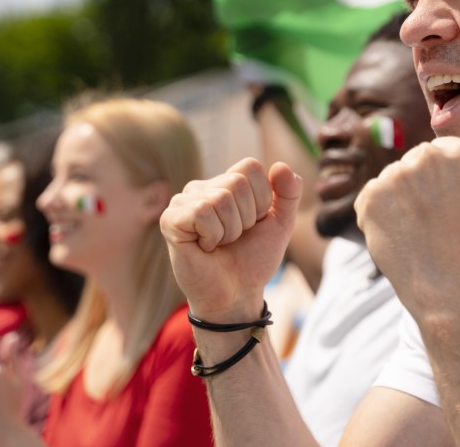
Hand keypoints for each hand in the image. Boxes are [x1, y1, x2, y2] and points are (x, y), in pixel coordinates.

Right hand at [160, 158, 301, 320]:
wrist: (236, 294)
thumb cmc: (253, 258)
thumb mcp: (281, 223)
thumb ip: (289, 193)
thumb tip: (281, 165)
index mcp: (225, 182)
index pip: (251, 167)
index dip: (262, 199)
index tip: (254, 223)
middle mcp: (202, 187)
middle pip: (237, 182)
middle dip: (247, 218)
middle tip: (234, 238)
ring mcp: (183, 201)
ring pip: (221, 199)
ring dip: (230, 230)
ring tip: (220, 243)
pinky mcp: (170, 220)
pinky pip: (202, 212)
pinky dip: (213, 235)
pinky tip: (205, 247)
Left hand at [355, 137, 459, 317]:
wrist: (451, 286)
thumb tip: (453, 151)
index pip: (440, 151)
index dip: (441, 180)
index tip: (445, 204)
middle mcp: (426, 156)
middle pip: (413, 162)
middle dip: (417, 185)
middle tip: (430, 220)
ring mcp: (395, 175)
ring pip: (391, 180)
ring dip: (397, 200)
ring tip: (416, 231)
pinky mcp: (370, 196)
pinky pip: (371, 200)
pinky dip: (379, 217)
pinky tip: (399, 236)